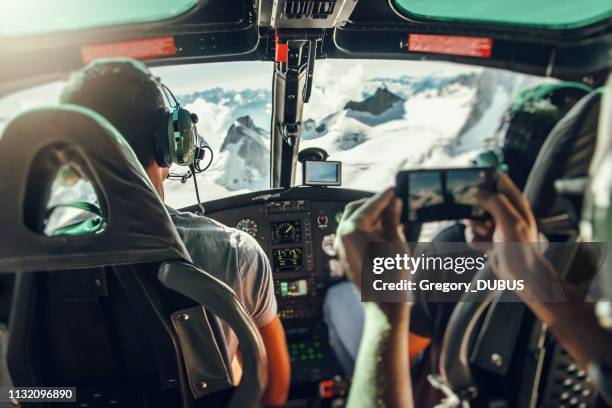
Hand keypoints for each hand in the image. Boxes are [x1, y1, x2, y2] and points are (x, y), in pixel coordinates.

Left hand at [335, 188, 409, 318]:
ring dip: (369, 215)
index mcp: (352, 229)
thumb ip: (392, 218)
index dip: (384, 196)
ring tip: (389, 214)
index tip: (394, 190)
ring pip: (353, 221)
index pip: (370, 205)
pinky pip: (352, 234)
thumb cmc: (390, 274)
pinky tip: (381, 229)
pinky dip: (365, 227)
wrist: (383, 302)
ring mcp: (341, 246)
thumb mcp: (395, 240)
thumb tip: (393, 202)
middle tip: (390, 201)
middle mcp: (342, 236)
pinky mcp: (344, 255)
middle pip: (356, 209)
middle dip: (373, 204)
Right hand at [469, 173, 537, 243]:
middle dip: (475, 209)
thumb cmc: (521, 249)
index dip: (485, 179)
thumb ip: (495, 203)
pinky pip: (473, 233)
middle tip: (478, 217)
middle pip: (482, 199)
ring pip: (474, 217)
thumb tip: (479, 192)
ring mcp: (496, 225)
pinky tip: (485, 247)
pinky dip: (475, 240)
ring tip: (486, 235)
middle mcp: (505, 211)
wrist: (521, 275)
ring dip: (475, 227)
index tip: (472, 183)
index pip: (498, 180)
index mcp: (515, 202)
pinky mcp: (488, 237)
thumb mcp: (510, 222)